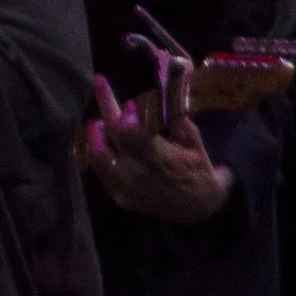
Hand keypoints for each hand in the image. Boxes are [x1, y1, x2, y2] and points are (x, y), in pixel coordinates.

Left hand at [84, 70, 233, 223]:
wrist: (199, 209)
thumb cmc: (198, 169)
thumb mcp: (193, 140)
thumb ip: (174, 118)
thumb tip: (156, 96)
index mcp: (159, 158)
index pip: (127, 131)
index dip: (120, 112)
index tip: (125, 99)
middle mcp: (137, 174)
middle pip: (107, 138)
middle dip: (104, 108)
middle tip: (100, 85)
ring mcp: (125, 188)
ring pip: (96, 155)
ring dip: (96, 133)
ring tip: (101, 120)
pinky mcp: (120, 197)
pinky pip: (100, 171)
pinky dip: (99, 153)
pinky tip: (104, 142)